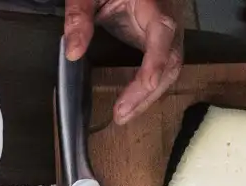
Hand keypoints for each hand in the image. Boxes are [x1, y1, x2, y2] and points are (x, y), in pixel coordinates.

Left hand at [64, 0, 181, 122]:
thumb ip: (79, 17)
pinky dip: (148, 85)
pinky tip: (132, 100)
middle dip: (149, 90)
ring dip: (150, 94)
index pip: (162, 32)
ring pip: (171, 64)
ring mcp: (164, 27)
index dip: (157, 60)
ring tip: (124, 114)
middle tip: (122, 114)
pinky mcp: (157, 36)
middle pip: (172, 57)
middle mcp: (166, 14)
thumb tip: (73, 52)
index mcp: (152, 1)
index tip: (147, 83)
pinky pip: (162, 63)